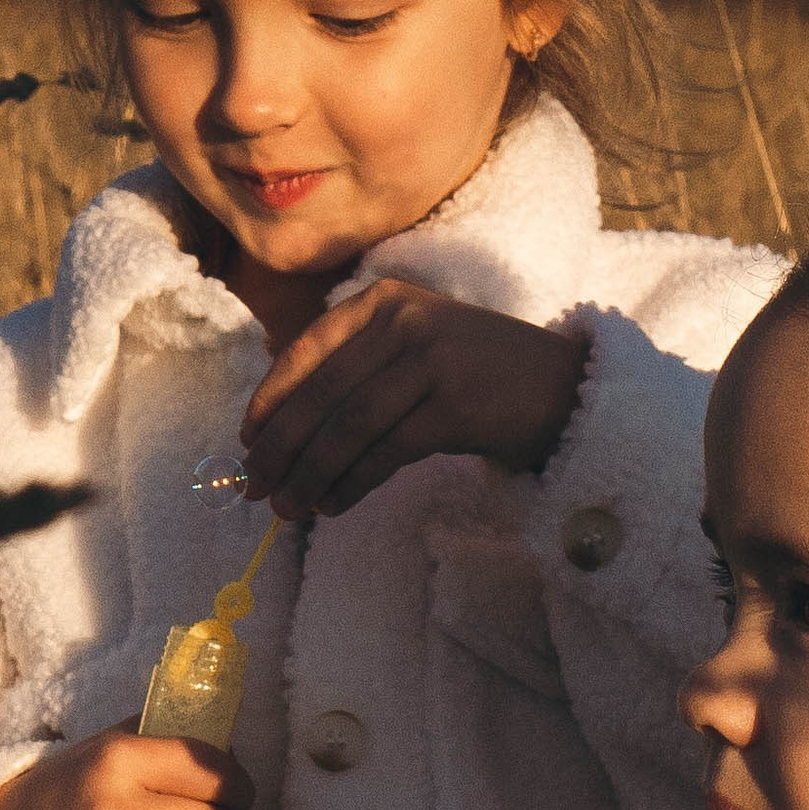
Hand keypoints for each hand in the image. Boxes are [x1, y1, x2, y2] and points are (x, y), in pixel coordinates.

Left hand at [241, 280, 584, 520]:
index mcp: (383, 300)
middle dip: (281, 447)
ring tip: (287, 508)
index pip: (307, 349)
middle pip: (322, 394)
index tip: (247, 440)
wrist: (561, 389)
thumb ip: (356, 366)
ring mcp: (430, 360)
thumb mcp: (413, 348)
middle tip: (254, 488)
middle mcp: (403, 321)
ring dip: (310, 474)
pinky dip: (351, 484)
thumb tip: (280, 420)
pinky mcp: (453, 405)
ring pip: (347, 428)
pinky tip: (332, 506)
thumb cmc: (477, 375)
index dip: (271, 398)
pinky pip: (384, 453)